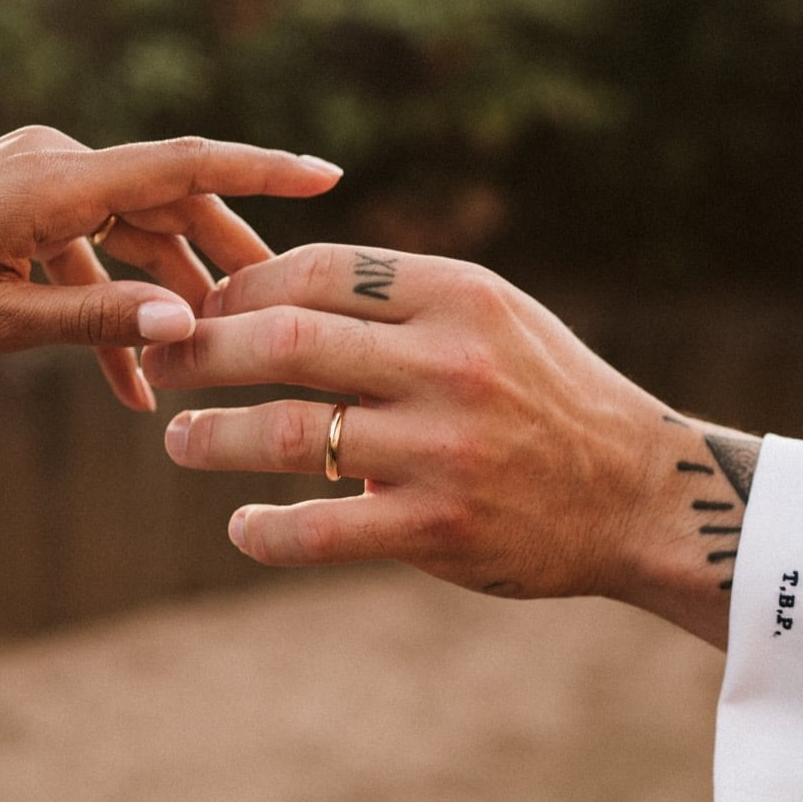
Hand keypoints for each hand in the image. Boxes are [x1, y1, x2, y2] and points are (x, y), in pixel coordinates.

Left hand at [0, 127, 341, 409]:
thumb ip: (92, 320)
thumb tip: (186, 323)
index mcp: (53, 184)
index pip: (181, 164)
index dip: (262, 170)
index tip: (328, 176)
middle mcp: (56, 165)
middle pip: (172, 201)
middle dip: (229, 257)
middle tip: (281, 314)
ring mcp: (39, 180)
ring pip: (136, 230)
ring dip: (170, 292)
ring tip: (211, 363)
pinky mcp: (22, 202)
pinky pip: (89, 248)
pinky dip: (114, 301)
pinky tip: (133, 383)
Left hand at [141, 243, 750, 645]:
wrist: (639, 494)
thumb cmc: (548, 396)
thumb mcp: (491, 317)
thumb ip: (396, 299)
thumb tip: (272, 286)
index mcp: (459, 296)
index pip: (318, 270)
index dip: (242, 286)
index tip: (204, 308)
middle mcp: (449, 363)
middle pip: (284, 341)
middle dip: (202, 349)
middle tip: (163, 364)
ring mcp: (443, 449)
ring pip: (287, 433)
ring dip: (213, 436)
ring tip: (180, 439)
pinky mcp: (439, 528)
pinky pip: (319, 529)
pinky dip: (265, 531)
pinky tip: (242, 526)